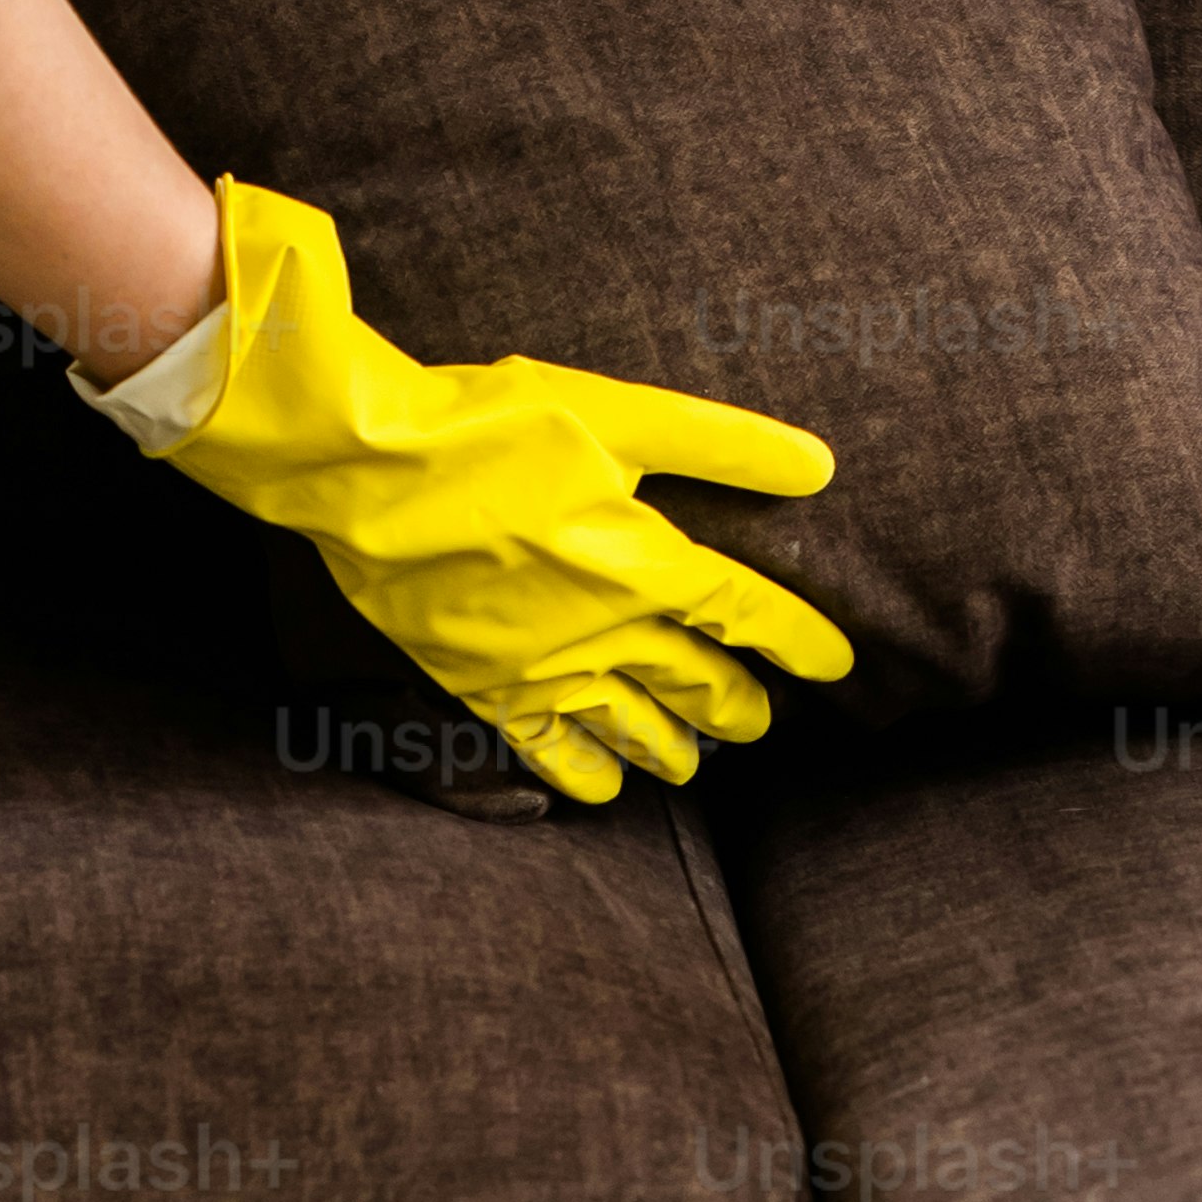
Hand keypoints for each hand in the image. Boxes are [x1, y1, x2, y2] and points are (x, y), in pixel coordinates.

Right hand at [140, 184, 854, 801]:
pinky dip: (585, 774)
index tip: (837, 666)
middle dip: (738, 706)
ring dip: (675, 748)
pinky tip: (606, 787)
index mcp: (646, 561)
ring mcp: (542, 667)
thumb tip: (819, 466)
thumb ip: (721, 444)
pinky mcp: (481, 686)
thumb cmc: (490, 425)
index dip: (801, 642)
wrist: (364, 466)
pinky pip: (547, 752)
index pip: (749, 614)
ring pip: (633, 728)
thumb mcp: (616, 414)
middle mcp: (605, 630)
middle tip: (759, 722)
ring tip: (694, 760)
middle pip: (698, 684)